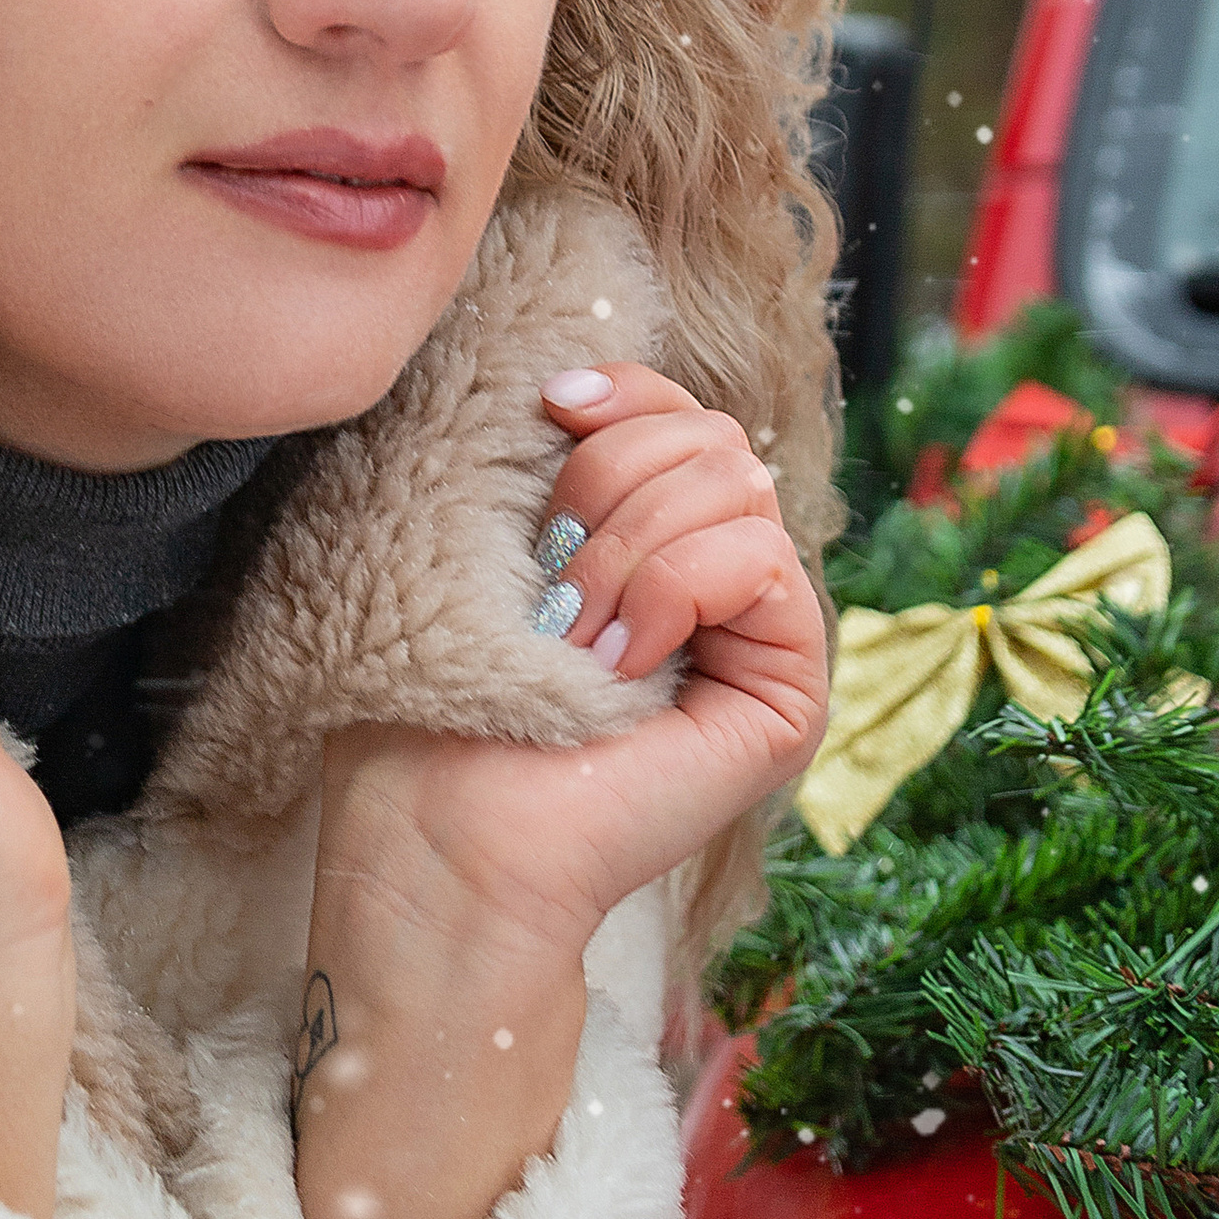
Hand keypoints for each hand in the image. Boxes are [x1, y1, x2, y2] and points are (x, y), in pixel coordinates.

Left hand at [290, 368, 825, 1218]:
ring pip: (738, 486)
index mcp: (649, 552)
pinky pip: (763, 562)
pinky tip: (618, 664)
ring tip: (573, 640)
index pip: (681, 416)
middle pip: (715, 436)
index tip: (549, 407)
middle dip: (610, 481)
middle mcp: (719, 593)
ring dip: (627, 549)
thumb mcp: (480, 554)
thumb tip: (574, 375)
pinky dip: (673, 591)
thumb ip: (547, 466)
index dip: (627, 393)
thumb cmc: (428, 715)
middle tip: (549, 584)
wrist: (440, 843)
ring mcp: (761, 644)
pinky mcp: (789, 697)